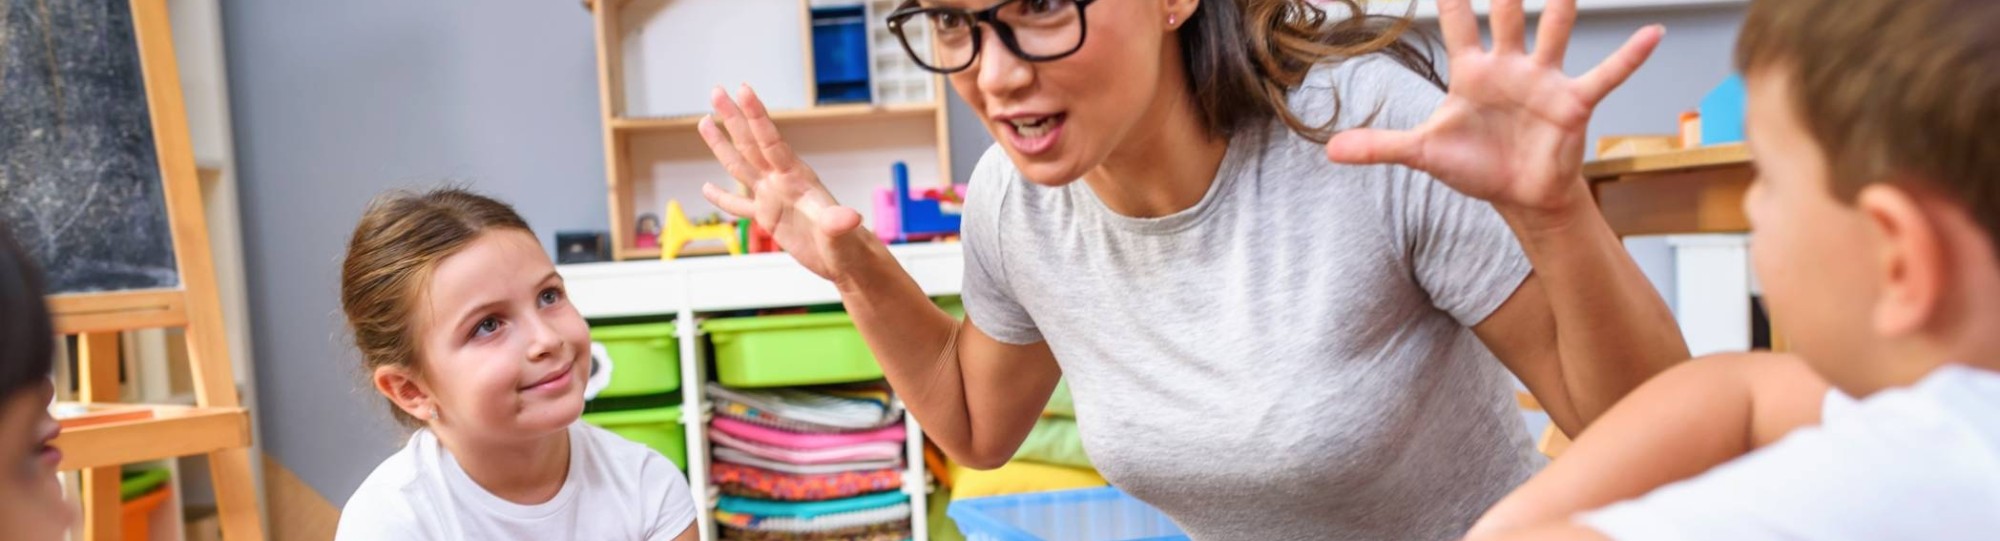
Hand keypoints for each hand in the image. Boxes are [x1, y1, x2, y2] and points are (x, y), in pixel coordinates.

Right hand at [698, 85, 867, 280]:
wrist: (847, 261)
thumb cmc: (848, 245)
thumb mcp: (841, 234)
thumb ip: (838, 224)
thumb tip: (848, 217)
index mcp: (796, 178)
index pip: (771, 141)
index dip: (756, 116)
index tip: (743, 90)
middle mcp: (781, 181)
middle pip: (751, 143)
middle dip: (734, 117)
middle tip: (717, 91)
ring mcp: (772, 197)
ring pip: (741, 166)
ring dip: (722, 145)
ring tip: (704, 121)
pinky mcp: (768, 216)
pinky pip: (739, 205)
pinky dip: (723, 197)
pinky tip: (707, 188)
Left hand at [1325, 0, 1662, 214]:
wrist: (1519, 196)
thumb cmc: (1475, 166)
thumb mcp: (1423, 154)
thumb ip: (1380, 147)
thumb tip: (1329, 150)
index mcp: (1471, 70)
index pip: (1454, 17)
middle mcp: (1509, 64)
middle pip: (1506, 8)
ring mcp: (1544, 79)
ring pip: (1555, 27)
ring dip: (1562, 2)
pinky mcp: (1572, 103)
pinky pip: (1605, 75)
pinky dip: (1629, 56)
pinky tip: (1653, 34)